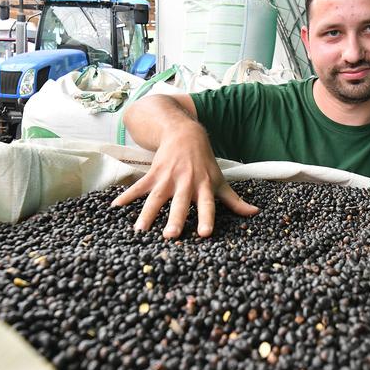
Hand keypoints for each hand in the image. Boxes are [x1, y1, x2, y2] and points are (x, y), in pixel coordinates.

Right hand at [111, 122, 257, 238]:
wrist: (185, 133)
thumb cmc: (205, 162)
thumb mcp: (220, 180)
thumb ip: (235, 200)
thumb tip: (255, 214)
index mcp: (203, 187)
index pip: (207, 206)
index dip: (207, 219)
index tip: (205, 234)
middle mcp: (185, 183)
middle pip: (180, 204)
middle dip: (175, 219)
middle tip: (170, 236)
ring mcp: (167, 178)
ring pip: (156, 198)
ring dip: (147, 213)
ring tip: (139, 230)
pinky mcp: (153, 174)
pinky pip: (139, 187)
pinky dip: (126, 197)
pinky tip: (114, 208)